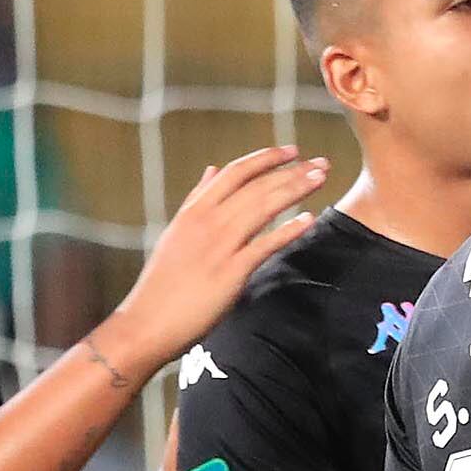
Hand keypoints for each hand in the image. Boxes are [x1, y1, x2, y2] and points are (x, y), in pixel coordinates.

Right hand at [94, 148, 331, 384]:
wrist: (148, 320)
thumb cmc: (165, 281)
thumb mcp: (178, 232)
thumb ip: (197, 200)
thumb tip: (212, 169)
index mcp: (193, 211)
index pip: (234, 173)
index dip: (265, 158)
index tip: (292, 150)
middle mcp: (205, 221)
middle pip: (255, 186)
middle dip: (291, 171)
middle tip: (322, 162)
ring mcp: (218, 245)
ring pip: (262, 207)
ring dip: (294, 189)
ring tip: (321, 178)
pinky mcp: (230, 271)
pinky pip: (264, 245)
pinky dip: (287, 230)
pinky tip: (309, 219)